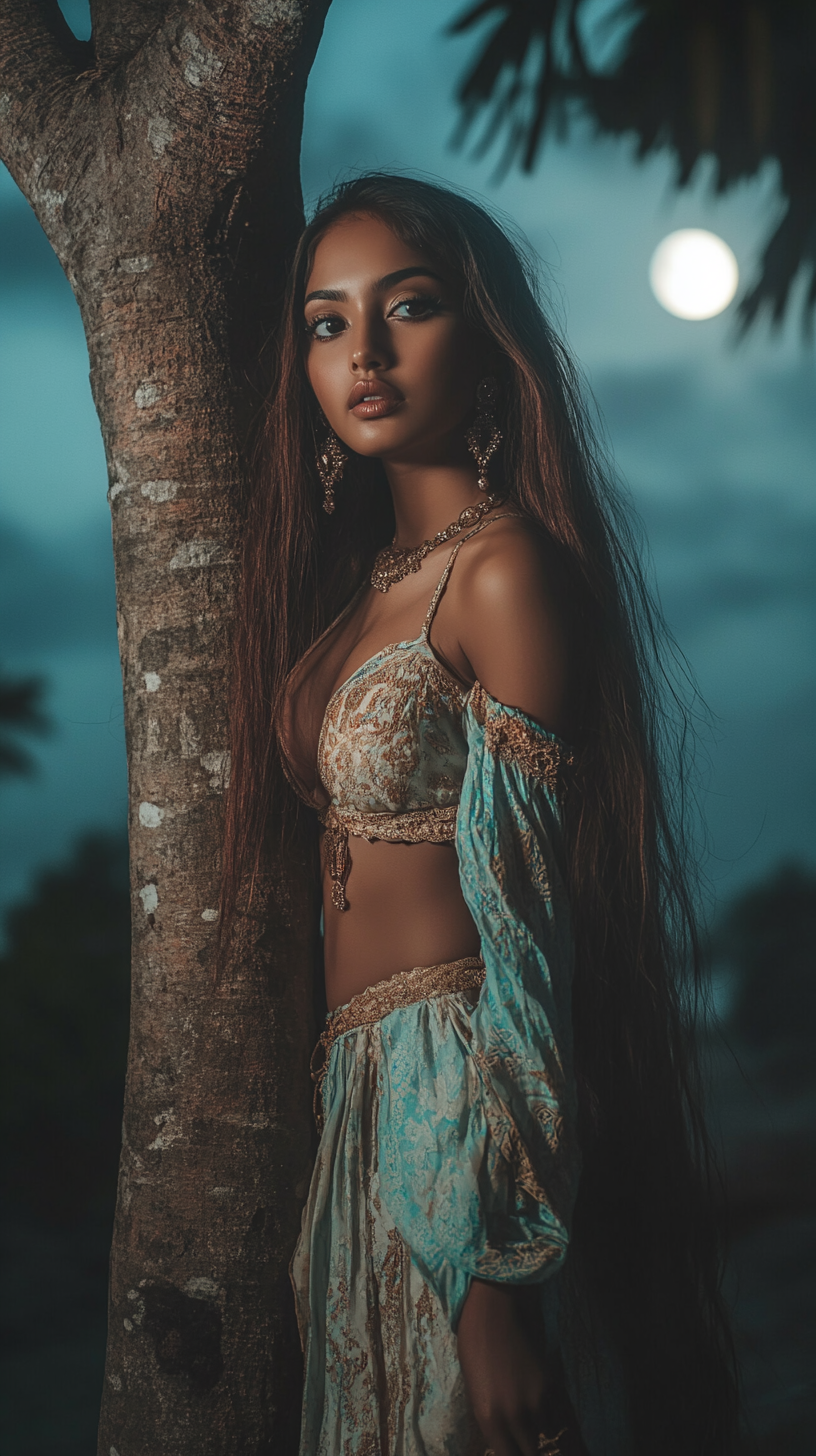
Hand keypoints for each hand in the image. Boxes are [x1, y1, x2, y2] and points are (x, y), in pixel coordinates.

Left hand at [456, 1279, 559, 1455]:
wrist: (495, 1310)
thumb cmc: (474, 1347)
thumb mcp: (474, 1391)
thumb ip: (491, 1421)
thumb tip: (505, 1440)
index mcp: (489, 1418)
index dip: (511, 1454)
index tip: (512, 1449)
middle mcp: (515, 1416)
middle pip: (530, 1452)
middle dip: (526, 1447)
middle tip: (521, 1437)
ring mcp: (537, 1401)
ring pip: (544, 1434)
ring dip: (536, 1428)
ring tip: (525, 1410)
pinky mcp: (552, 1386)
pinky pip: (555, 1416)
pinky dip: (549, 1414)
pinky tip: (537, 1399)